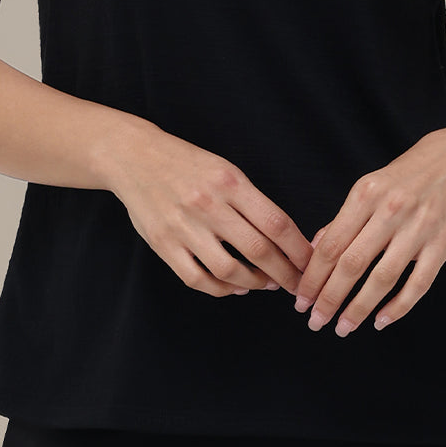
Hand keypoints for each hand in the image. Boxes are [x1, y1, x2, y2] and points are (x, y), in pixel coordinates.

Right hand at [108, 125, 314, 297]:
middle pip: (258, 250)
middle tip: (297, 286)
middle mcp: (208, 204)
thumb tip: (284, 239)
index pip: (276, 222)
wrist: (134, 157)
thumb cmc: (187, 164)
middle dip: (284, 274)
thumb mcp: (225, 170)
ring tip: (265, 285)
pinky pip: (197, 278)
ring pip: (229, 270)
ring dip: (254, 284)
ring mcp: (183, 226)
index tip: (311, 264)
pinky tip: (233, 287)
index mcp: (230, 182)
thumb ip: (251, 202)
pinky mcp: (163, 244)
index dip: (299, 249)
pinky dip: (221, 289)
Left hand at [291, 127, 445, 334]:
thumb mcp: (368, 188)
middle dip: (329, 298)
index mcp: (365, 195)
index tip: (301, 300)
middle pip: (352, 263)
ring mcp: (419, 228)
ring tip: (343, 327)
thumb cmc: (404, 179)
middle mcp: (390, 210)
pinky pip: (418, 284)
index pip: (331, 245)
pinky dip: (398, 307)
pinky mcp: (443, 244)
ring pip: (383, 278)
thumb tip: (312, 252)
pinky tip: (380, 321)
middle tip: (316, 321)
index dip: (312, 277)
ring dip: (359, 308)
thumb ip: (342, 221)